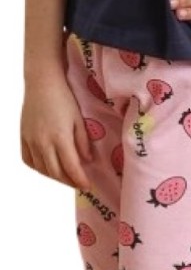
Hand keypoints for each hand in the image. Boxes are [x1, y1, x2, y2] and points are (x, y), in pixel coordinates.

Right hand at [21, 73, 91, 189]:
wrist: (42, 83)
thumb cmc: (64, 99)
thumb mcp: (79, 120)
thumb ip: (83, 142)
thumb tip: (86, 161)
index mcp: (60, 138)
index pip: (71, 168)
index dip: (80, 181)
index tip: (87, 186)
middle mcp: (43, 142)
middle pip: (56, 173)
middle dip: (68, 182)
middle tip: (77, 183)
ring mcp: (31, 141)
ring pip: (42, 169)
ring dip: (54, 177)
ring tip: (65, 176)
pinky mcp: (23, 137)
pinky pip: (29, 160)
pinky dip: (39, 168)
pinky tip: (47, 167)